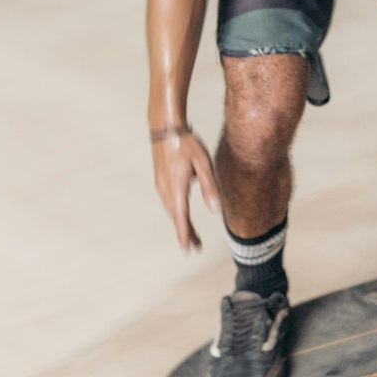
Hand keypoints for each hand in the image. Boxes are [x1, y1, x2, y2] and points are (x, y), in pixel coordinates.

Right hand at [151, 128, 221, 250]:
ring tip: (191, 235)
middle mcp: (165, 188)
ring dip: (180, 223)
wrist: (166, 127)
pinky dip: (176, 212)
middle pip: (176, 216)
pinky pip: (169, 202)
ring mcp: (161, 184)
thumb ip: (209, 186)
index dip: (185, 234)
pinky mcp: (160, 180)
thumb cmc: (186, 143)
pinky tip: (182, 214)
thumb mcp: (203, 163)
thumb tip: (215, 211)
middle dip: (185, 232)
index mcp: (176, 186)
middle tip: (195, 246)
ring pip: (171, 210)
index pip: (181, 216)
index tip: (188, 249)